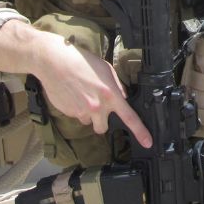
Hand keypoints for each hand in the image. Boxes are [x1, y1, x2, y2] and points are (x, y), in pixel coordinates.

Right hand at [0, 19, 152, 147]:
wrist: (55, 62)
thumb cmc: (82, 61)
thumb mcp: (106, 69)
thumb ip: (116, 86)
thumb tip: (122, 98)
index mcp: (111, 94)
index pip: (129, 117)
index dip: (140, 131)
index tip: (148, 142)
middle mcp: (97, 107)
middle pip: (103, 127)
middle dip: (101, 120)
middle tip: (96, 105)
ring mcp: (81, 112)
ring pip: (88, 121)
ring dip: (87, 114)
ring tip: (81, 95)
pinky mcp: (68, 113)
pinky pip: (76, 116)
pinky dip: (75, 108)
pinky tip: (72, 93)